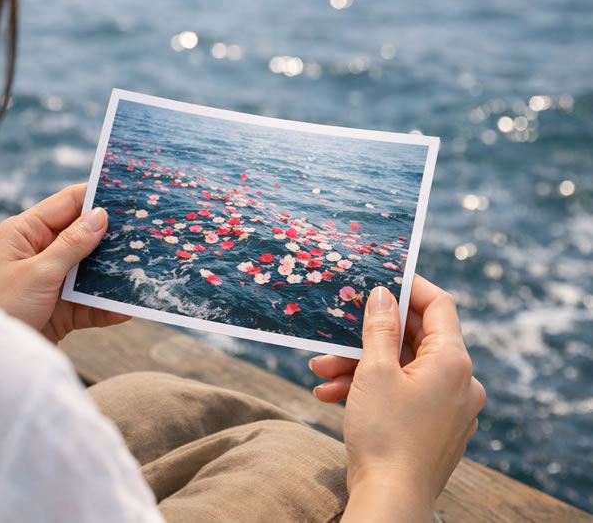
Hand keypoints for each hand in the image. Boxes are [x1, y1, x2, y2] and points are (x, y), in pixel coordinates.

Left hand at [0, 184, 129, 341]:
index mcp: (25, 233)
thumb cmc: (1, 308)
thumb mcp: (39, 273)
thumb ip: (72, 244)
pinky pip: (90, 301)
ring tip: (142, 270)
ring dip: (113, 273)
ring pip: (91, 270)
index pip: (67, 204)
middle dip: (112, 238)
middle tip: (145, 233)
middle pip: (84, 236)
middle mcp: (39, 252)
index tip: (128, 196)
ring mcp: (52, 280)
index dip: (96, 198)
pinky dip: (106, 305)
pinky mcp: (61, 308)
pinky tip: (126, 309)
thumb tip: (101, 215)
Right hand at [311, 277, 484, 521]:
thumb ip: (379, 327)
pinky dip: (369, 390)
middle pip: (412, 339)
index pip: (438, 305)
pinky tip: (330, 396)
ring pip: (400, 369)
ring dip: (359, 366)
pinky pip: (401, 395)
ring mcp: (447, 407)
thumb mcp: (375, 372)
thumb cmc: (385, 434)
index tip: (378, 278)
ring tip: (320, 372)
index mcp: (453, 362)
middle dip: (366, 336)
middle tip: (333, 332)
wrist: (391, 501)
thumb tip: (383, 294)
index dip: (409, 286)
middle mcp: (459, 382)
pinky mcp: (432, 427)